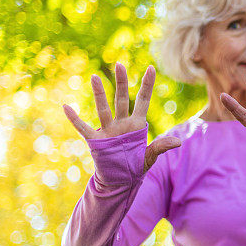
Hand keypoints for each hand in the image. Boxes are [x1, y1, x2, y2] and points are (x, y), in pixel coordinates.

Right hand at [62, 62, 181, 172]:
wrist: (120, 180)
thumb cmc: (136, 165)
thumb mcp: (150, 156)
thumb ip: (161, 146)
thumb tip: (179, 142)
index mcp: (137, 124)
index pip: (143, 100)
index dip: (147, 85)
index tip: (151, 68)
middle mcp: (122, 123)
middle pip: (121, 99)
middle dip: (121, 82)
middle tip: (120, 64)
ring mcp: (108, 130)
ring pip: (103, 109)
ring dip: (99, 94)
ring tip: (95, 77)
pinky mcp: (96, 140)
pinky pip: (83, 128)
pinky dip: (74, 119)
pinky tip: (66, 107)